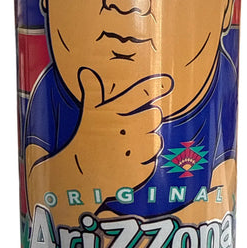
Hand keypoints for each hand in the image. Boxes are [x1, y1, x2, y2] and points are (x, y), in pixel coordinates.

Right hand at [67, 68, 173, 200]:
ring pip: (156, 140)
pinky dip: (145, 163)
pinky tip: (130, 162)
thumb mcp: (87, 115)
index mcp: (114, 114)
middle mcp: (126, 131)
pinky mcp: (139, 172)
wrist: (78, 175)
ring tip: (130, 147)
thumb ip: (92, 93)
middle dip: (148, 121)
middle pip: (154, 117)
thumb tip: (87, 72)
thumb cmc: (84, 141)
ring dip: (148, 142)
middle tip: (133, 128)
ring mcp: (133, 152)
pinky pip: (153, 162)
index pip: (139, 95)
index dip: (155, 86)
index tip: (168, 81)